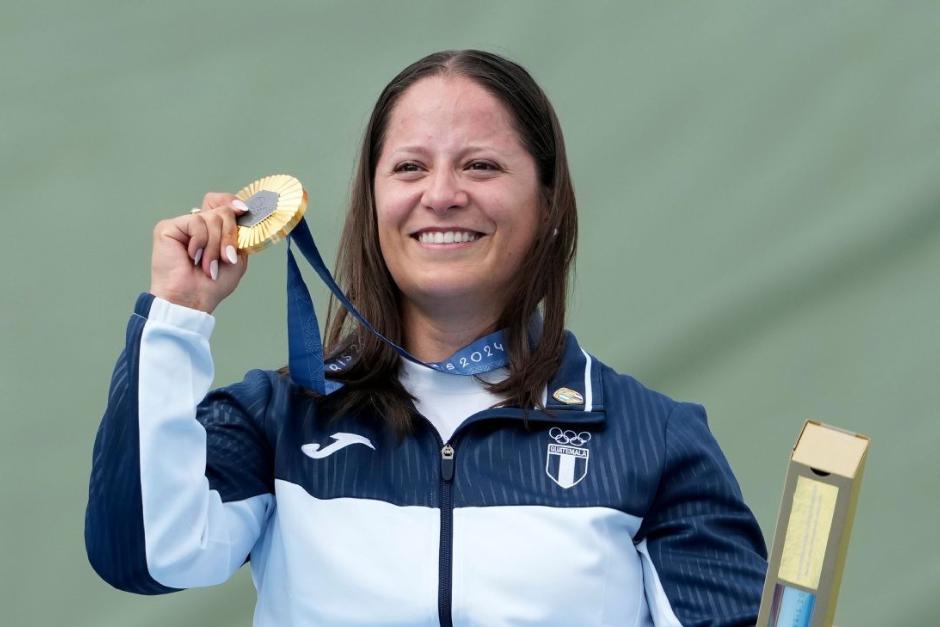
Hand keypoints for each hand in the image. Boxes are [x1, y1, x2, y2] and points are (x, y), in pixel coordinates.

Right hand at [149, 193, 249, 313]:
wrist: (193, 299)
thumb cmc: (212, 284)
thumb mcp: (236, 256)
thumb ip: (239, 232)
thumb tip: (240, 209)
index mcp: (212, 230)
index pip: (222, 202)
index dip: (233, 203)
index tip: (243, 211)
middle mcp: (197, 225)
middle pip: (222, 210)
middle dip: (229, 235)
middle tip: (226, 257)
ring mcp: (182, 225)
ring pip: (211, 217)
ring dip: (215, 245)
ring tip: (207, 264)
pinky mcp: (168, 227)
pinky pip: (196, 222)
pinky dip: (200, 242)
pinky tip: (192, 256)